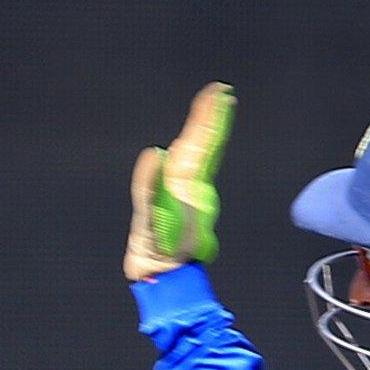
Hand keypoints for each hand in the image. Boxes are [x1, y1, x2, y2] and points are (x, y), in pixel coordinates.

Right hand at [124, 82, 232, 280]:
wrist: (162, 277)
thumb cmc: (164, 254)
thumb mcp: (155, 223)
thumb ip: (148, 186)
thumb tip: (154, 152)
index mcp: (190, 186)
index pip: (202, 145)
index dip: (209, 118)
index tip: (220, 94)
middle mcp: (188, 186)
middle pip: (200, 146)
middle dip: (209, 118)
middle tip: (221, 92)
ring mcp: (182, 194)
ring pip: (196, 156)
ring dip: (204, 130)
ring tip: (214, 106)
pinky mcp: (170, 203)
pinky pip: (176, 175)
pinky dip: (177, 158)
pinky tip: (172, 150)